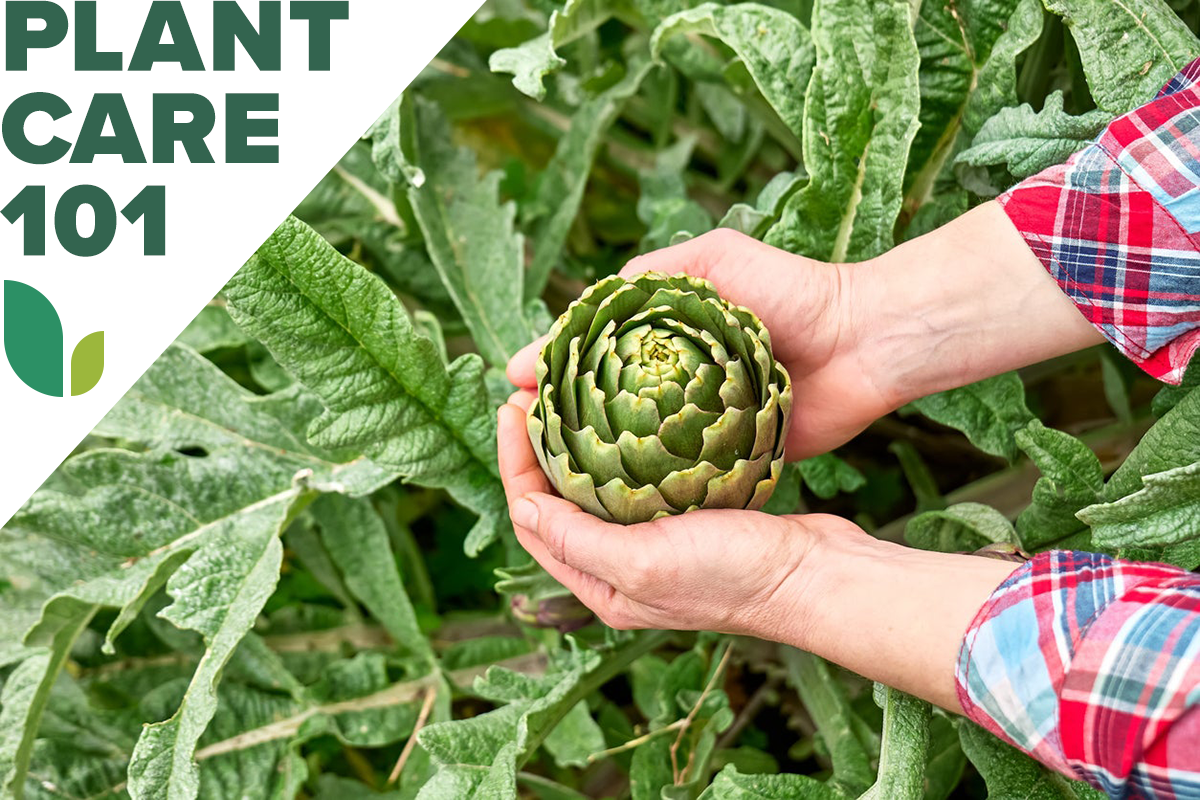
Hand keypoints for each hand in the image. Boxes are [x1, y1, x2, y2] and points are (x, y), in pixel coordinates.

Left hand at [497, 392, 1019, 710]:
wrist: (815, 574)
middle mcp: (620, 566)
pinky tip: (623, 414)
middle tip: (531, 392)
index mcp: (601, 584)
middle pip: (557, 500)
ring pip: (595, 486)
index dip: (515, 461)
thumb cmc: (734, 575)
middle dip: (537, 447)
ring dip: (576, 444)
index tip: (513, 407)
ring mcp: (654, 541)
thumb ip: (578, 538)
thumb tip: (522, 504)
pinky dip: (620, 447)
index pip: (533, 516)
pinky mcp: (687, 518)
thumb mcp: (644, 561)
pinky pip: (636, 478)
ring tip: (566, 395)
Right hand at [509, 204, 1104, 457]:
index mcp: (665, 338)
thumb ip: (652, 275)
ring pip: (635, 448)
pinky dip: (650, 490)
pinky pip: (683, 478)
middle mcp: (677, 384)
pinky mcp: (733, 458)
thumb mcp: (714, 260)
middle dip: (558, 423)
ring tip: (550, 477)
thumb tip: (581, 306)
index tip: (513, 385)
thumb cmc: (791, 291)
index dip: (549, 370)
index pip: (590, 355)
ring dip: (594, 464)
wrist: (865, 341)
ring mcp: (701, 424)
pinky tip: (611, 504)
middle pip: (603, 406)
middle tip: (520, 437)